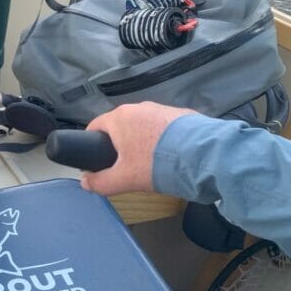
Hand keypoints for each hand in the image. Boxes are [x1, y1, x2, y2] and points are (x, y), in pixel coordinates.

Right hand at [80, 102, 195, 195]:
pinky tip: (173, 156)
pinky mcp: (183, 114)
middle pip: (121, 127)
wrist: (204, 155)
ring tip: (154, 163)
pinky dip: (164, 139)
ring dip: (143, 142)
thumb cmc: (156, 164)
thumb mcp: (124, 180)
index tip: (99, 162)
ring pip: (144, 126)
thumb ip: (100, 183)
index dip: (92, 145)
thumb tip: (85, 183)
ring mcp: (162, 108)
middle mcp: (138, 107)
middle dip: (120, 145)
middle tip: (127, 167)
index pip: (95, 126)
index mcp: (119, 118)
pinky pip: (164, 127)